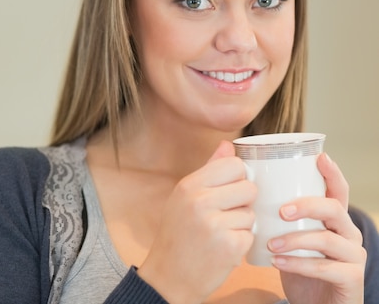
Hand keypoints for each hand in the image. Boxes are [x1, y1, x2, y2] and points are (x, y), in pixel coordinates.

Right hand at [137, 141, 256, 303]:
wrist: (168, 276)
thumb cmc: (177, 234)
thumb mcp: (184, 197)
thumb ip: (209, 170)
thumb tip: (228, 144)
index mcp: (189, 186)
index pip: (234, 165)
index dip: (238, 177)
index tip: (229, 189)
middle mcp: (200, 201)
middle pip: (248, 188)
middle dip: (243, 202)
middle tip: (225, 215)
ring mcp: (215, 225)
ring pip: (251, 213)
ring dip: (241, 225)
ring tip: (220, 233)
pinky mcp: (230, 247)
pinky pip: (251, 234)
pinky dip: (241, 242)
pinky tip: (223, 247)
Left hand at [268, 153, 365, 303]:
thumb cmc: (297, 265)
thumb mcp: (288, 237)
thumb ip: (277, 216)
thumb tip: (247, 188)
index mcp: (334, 219)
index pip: (337, 190)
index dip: (332, 173)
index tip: (320, 157)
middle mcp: (348, 234)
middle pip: (334, 209)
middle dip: (307, 205)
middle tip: (281, 211)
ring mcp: (353, 256)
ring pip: (327, 239)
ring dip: (295, 239)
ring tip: (270, 243)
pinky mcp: (350, 279)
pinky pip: (325, 268)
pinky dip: (298, 264)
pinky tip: (277, 262)